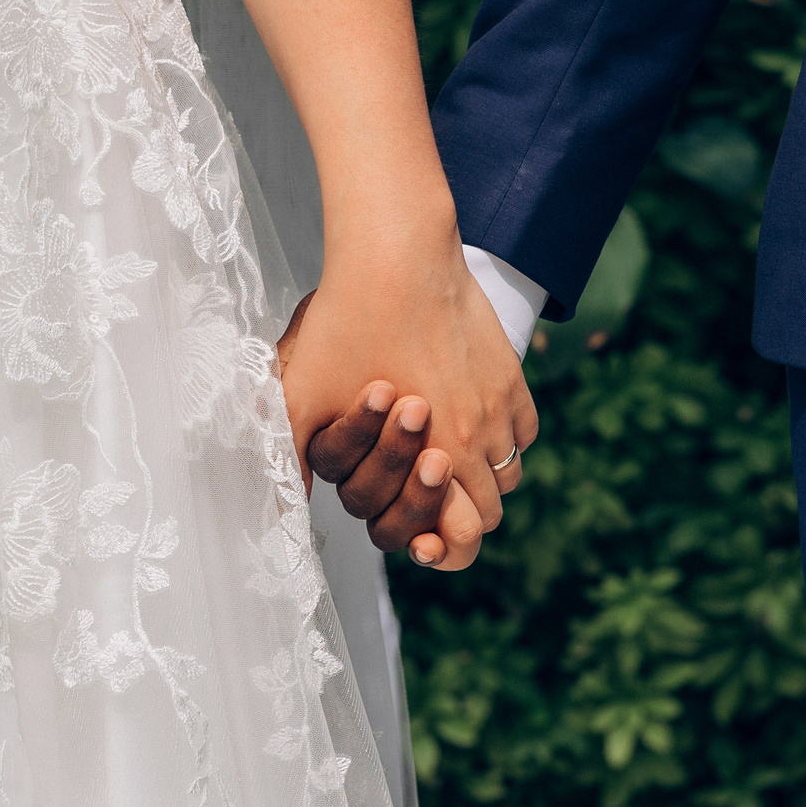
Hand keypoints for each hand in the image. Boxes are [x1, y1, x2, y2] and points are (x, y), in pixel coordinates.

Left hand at [277, 235, 536, 569]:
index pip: (465, 537)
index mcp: (435, 456)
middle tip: (425, 497)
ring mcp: (502, 405)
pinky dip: (502, 438)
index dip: (446, 550)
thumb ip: (296, 462)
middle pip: (490, 512)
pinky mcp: (512, 373)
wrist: (395, 256)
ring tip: (443, 458)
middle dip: (458, 512)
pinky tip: (468, 420)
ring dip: (480, 476)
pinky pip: (523, 430)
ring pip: (508, 472)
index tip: (425, 542)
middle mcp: (478, 438)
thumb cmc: (345, 326)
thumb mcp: (304, 399)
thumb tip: (282, 516)